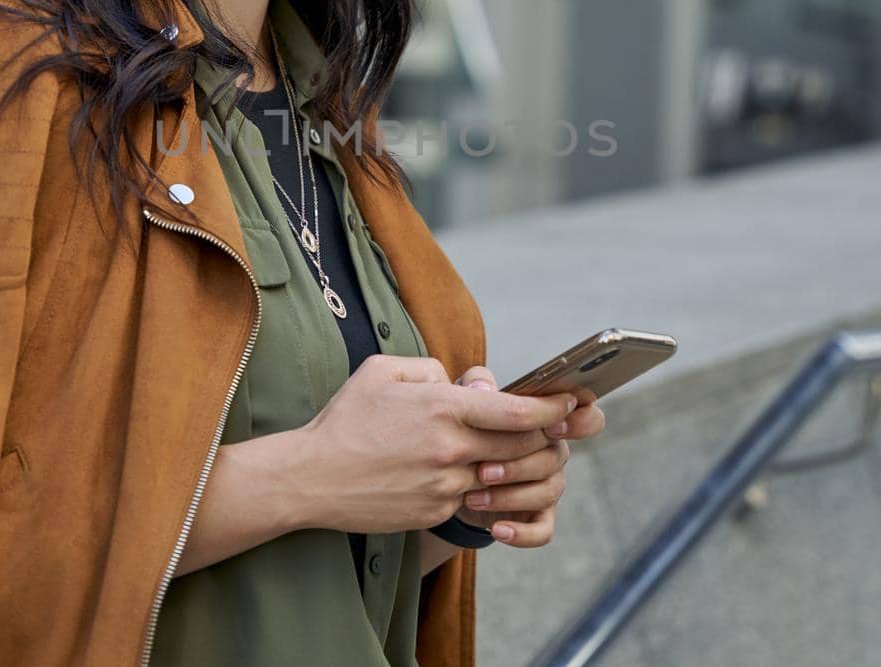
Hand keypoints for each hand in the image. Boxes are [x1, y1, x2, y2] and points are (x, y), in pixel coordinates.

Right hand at [294, 354, 576, 533]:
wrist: (310, 478)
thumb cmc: (345, 419)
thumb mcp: (382, 371)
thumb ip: (430, 368)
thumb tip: (463, 383)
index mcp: (442, 407)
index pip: (516, 410)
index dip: (551, 407)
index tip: (570, 402)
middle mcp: (450, 448)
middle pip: (522, 447)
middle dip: (543, 438)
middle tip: (553, 429)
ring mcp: (445, 485)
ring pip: (502, 477)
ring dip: (513, 466)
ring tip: (510, 454)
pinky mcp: (435, 512)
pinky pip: (473, 499)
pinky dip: (479, 487)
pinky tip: (466, 476)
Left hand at [450, 365, 606, 546]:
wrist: (448, 475)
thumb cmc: (466, 429)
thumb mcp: (464, 401)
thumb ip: (475, 387)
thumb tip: (483, 388)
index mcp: (548, 420)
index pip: (587, 417)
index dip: (579, 421)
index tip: (552, 425)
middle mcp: (554, 452)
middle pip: (556, 458)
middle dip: (518, 465)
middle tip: (482, 470)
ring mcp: (548, 485)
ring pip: (547, 491)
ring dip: (510, 496)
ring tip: (472, 497)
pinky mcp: (537, 516)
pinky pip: (543, 530)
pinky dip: (522, 533)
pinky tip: (497, 530)